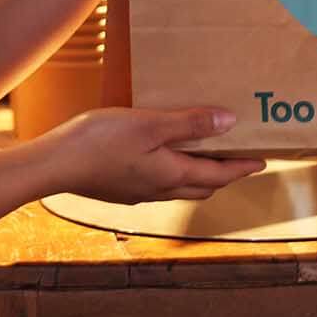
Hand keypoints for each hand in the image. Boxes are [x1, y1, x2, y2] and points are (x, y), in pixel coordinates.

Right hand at [39, 107, 264, 202]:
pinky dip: (173, 173)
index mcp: (172, 174)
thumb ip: (190, 124)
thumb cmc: (100, 141)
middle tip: (239, 160)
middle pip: (202, 186)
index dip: (242, 168)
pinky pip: (158, 185)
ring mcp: (138, 193)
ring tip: (206, 157)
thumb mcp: (150, 124)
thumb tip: (229, 125)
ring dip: (199, 175)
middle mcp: (159, 189)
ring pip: (180, 187)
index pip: (218, 175)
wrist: (54, 165)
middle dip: (224, 175)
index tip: (262, 162)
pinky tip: (162, 159)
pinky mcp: (119, 189)